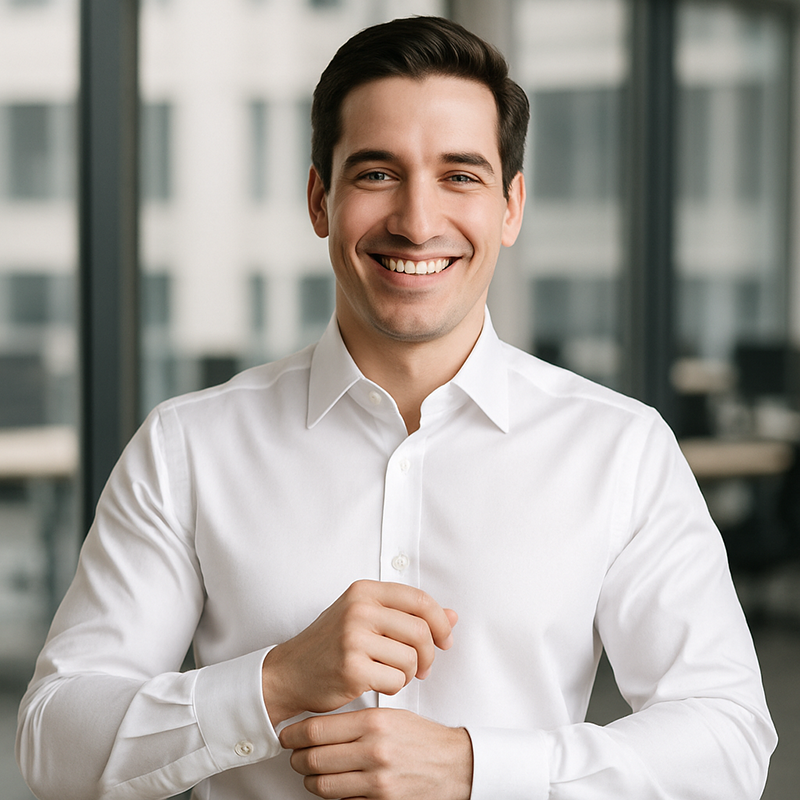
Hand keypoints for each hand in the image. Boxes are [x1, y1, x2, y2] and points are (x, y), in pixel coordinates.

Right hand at [262, 580, 456, 724]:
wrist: (290, 672)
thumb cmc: (332, 644)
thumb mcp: (367, 618)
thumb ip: (408, 614)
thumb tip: (453, 616)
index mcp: (364, 591)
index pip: (420, 600)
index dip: (440, 622)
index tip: (445, 640)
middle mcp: (359, 609)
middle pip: (421, 631)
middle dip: (429, 655)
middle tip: (422, 668)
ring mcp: (353, 638)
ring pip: (410, 659)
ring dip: (409, 673)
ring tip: (392, 674)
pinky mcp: (352, 669)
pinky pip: (396, 681)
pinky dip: (395, 688)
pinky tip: (378, 684)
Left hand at [280, 708, 472, 799]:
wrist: (456, 766)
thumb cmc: (424, 739)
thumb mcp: (391, 716)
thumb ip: (357, 721)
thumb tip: (320, 727)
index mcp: (374, 722)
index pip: (317, 729)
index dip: (293, 734)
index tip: (287, 735)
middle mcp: (373, 751)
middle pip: (313, 758)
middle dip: (297, 759)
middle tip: (294, 755)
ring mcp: (377, 781)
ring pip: (322, 785)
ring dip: (310, 780)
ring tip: (310, 773)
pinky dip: (333, 795)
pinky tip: (334, 784)